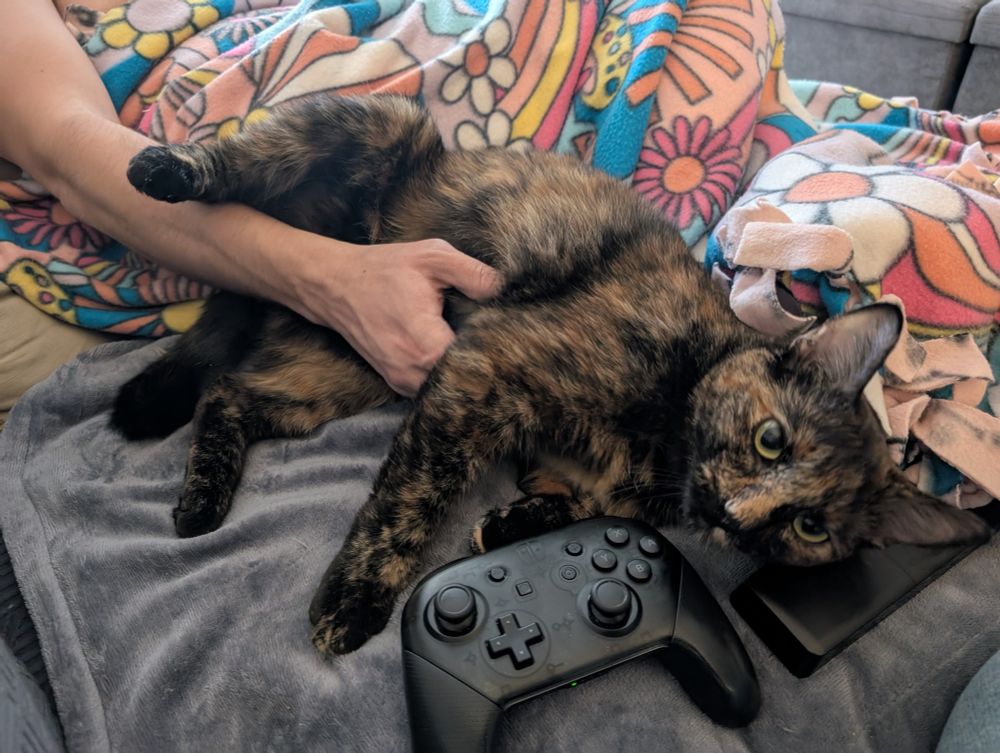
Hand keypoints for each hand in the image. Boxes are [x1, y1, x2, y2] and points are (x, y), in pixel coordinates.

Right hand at [292, 238, 501, 396]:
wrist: (336, 285)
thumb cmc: (384, 269)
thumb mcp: (432, 256)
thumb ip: (473, 273)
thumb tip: (508, 288)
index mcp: (427, 345)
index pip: (479, 366)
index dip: (500, 354)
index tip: (513, 338)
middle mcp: (414, 373)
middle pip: (467, 383)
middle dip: (488, 366)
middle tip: (505, 344)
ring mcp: (404, 383)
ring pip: (449, 390)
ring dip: (467, 373)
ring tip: (483, 349)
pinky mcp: (399, 384)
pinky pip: (432, 389)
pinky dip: (447, 376)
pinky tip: (459, 355)